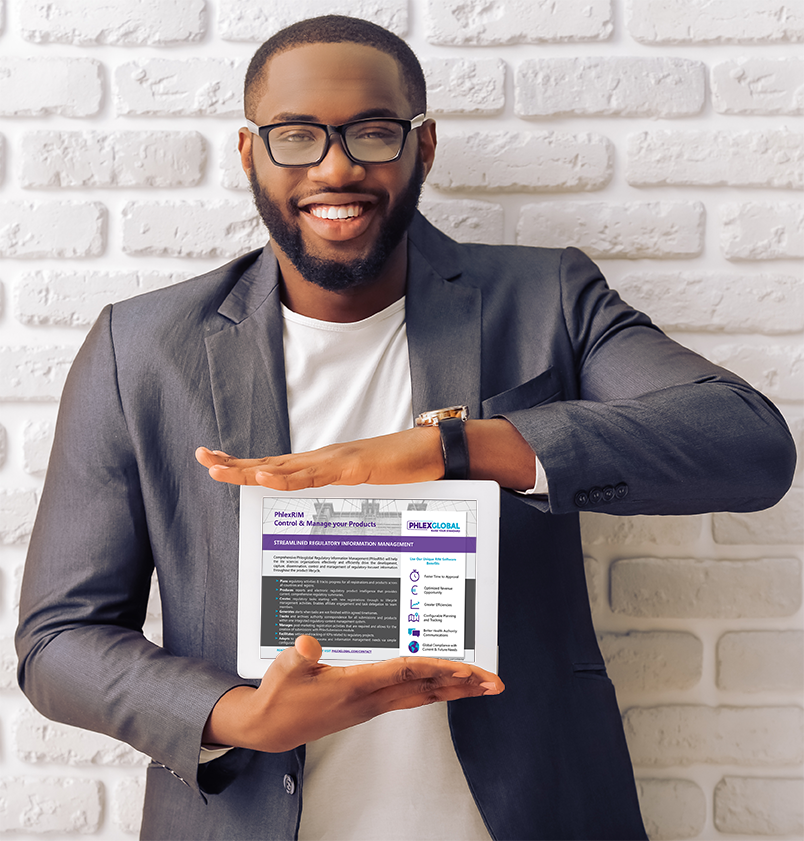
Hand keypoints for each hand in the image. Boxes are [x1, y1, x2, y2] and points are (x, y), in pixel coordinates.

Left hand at [195, 426, 443, 489]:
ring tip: (218, 468)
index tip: (217, 463)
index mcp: (322, 465)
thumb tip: (326, 505)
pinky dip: (286, 479)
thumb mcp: (363, 485)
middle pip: (270, 464)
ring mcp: (334, 461)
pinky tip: (263, 478)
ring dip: (248, 469)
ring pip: (283, 468)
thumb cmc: (400, 466)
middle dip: (234, 463)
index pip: (276, 467)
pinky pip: (312, 477)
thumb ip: (342, 491)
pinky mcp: (350, 467)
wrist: (430, 451)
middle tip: (202, 459)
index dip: (245, 466)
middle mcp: (322, 459)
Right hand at [203, 635, 503, 751]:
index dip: (436, 669)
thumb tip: (308, 643)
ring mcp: (371, 705)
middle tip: (493, 683)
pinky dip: (433, 690)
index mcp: (354, 687)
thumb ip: (298, 657)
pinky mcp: (368, 705)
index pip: (405, 673)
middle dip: (462, 686)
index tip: (465, 668)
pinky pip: (410, 697)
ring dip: (454, 689)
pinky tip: (444, 686)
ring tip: (481, 684)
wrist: (269, 728)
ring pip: (422, 695)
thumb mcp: (284, 671)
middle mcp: (370, 699)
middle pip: (426, 690)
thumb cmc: (279, 697)